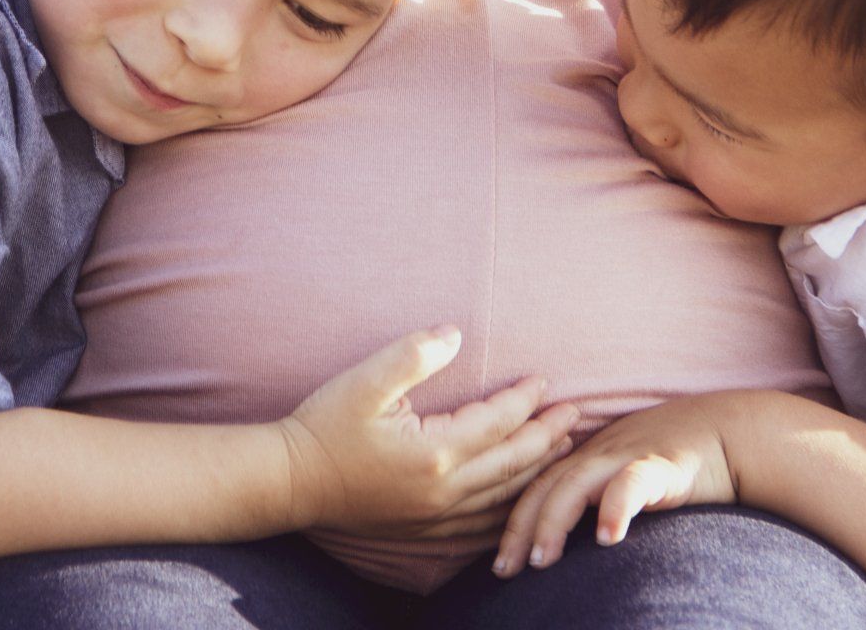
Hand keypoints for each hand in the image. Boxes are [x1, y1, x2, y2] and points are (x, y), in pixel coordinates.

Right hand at [279, 326, 578, 538]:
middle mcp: (443, 491)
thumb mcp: (363, 380)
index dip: (525, 399)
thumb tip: (455, 333)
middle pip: (513, 463)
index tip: (544, 380)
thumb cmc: (325, 425)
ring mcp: (435, 518)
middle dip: (548, 437)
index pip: (498, 422)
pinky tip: (520, 500)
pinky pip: (482, 525)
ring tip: (560, 451)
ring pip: (503, 497)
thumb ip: (412, 354)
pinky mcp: (424, 533)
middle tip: (575, 415)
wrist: (289, 481)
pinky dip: (510, 509)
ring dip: (536, 471)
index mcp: (433, 452)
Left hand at [495, 397, 736, 574]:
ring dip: (552, 523)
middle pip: (545, 487)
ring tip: (540, 561)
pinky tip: (608, 539)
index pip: (536, 486)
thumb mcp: (624, 472)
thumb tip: (566, 546)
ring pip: (575, 485)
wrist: (728, 433)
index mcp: (587, 457)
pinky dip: (614, 508)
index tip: (497, 563)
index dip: (512, 522)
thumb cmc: (674, 460)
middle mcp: (598, 454)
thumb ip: (596, 497)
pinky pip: (631, 484)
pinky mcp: (661, 465)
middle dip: (519, 529)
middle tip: (504, 571)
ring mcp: (627, 455)